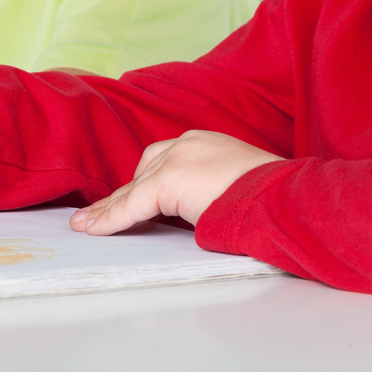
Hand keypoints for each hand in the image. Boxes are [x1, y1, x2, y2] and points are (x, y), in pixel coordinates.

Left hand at [69, 130, 281, 234]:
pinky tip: (93, 229)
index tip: (130, 198)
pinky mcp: (168, 181)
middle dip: (123, 195)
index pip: (164, 160)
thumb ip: (213, 191)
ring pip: (134, 189)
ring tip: (88, 225)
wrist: (283, 197)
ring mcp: (177, 159)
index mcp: (205, 143)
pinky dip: (110, 219)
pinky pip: (132, 206)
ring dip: (110, 208)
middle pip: (143, 171)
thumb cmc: (273, 198)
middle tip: (101, 215)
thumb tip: (202, 212)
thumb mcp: (239, 187)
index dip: (143, 183)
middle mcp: (188, 143)